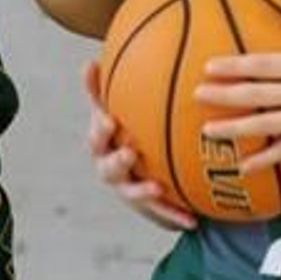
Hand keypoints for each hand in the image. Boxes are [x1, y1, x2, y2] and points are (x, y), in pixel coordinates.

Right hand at [84, 60, 196, 230]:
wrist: (140, 167)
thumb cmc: (124, 132)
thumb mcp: (113, 110)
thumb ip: (102, 90)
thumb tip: (88, 60)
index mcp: (103, 145)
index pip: (96, 137)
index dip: (100, 130)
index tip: (110, 120)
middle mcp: (111, 168)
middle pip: (107, 168)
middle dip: (117, 162)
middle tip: (129, 153)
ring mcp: (129, 189)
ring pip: (131, 192)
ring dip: (141, 191)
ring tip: (155, 187)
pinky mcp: (148, 207)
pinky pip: (161, 213)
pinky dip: (174, 216)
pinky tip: (192, 219)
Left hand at [196, 0, 280, 175]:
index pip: (265, 65)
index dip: (236, 67)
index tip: (209, 67)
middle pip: (260, 96)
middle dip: (226, 96)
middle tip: (196, 95)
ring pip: (269, 126)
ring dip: (237, 129)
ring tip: (208, 131)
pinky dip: (266, 158)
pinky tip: (243, 166)